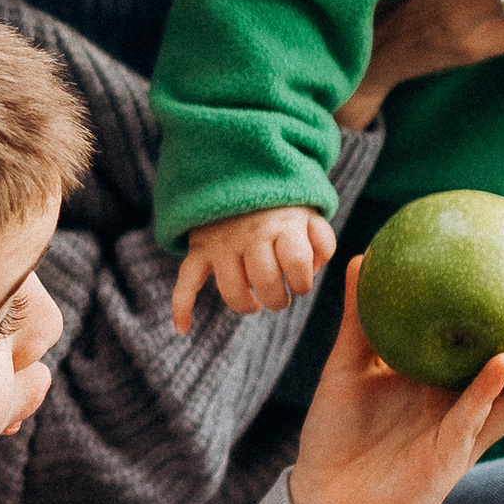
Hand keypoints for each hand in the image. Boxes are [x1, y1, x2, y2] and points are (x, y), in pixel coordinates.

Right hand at [172, 206, 335, 334]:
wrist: (240, 174)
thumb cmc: (282, 208)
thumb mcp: (310, 217)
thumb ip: (321, 244)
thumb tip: (310, 273)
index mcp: (283, 224)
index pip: (297, 263)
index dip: (302, 283)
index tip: (299, 285)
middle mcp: (251, 233)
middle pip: (265, 281)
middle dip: (277, 300)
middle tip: (280, 297)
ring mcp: (222, 242)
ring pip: (232, 289)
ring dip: (246, 305)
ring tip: (255, 304)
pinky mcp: (200, 248)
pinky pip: (187, 280)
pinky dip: (181, 306)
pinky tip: (183, 328)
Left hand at [286, 257, 503, 503]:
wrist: (321, 501)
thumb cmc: (337, 437)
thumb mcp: (347, 368)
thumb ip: (360, 320)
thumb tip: (364, 255)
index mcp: (452, 389)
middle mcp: (468, 411)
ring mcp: (463, 436)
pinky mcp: (446, 460)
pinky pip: (471, 419)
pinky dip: (488, 390)